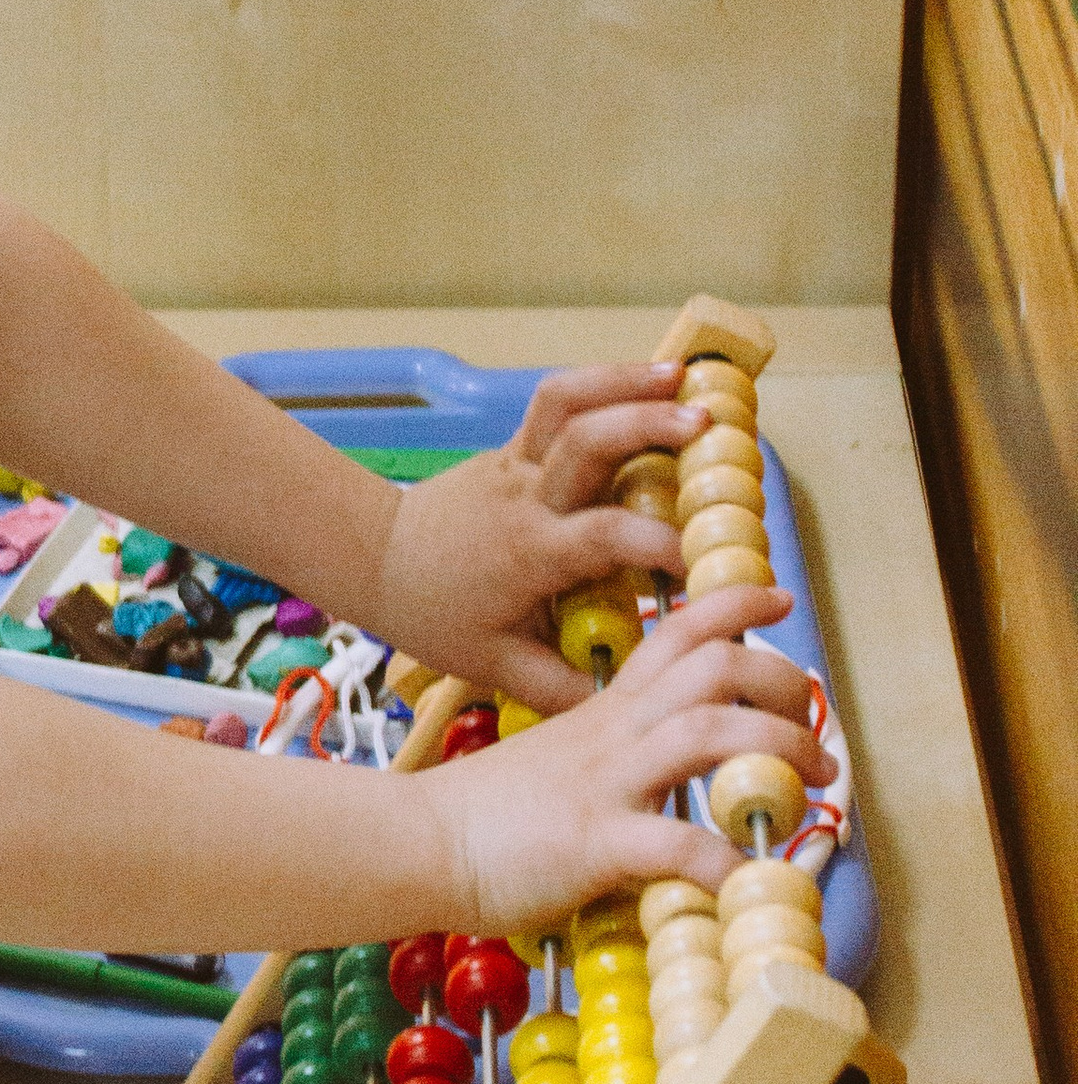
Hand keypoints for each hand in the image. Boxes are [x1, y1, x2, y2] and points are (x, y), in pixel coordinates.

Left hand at [369, 364, 705, 713]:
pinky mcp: (514, 445)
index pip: (600, 536)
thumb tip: (634, 706)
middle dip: (645, 427)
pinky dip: (602, 383)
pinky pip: (557, 402)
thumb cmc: (437, 614)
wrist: (379, 560)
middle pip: (584, 443)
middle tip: (704, 429)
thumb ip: (563, 686)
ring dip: (624, 383)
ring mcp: (517, 461)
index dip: (653, 541)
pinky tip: (649, 378)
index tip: (702, 559)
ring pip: (565, 404)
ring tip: (681, 377)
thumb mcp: (496, 665)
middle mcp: (525, 496)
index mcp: (528, 553)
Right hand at [419, 593, 831, 937]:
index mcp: (605, 710)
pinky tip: (750, 878)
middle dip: (782, 685)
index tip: (780, 600)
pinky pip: (676, 843)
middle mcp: (614, 734)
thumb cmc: (483, 811)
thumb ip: (611, 756)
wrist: (418, 840)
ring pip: (710, 732)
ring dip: (778, 752)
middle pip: (714, 668)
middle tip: (816, 730)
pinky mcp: (597, 842)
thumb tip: (656, 773)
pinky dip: (724, 859)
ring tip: (812, 790)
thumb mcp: (557, 760)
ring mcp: (607, 783)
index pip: (677, 633)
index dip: (735, 607)